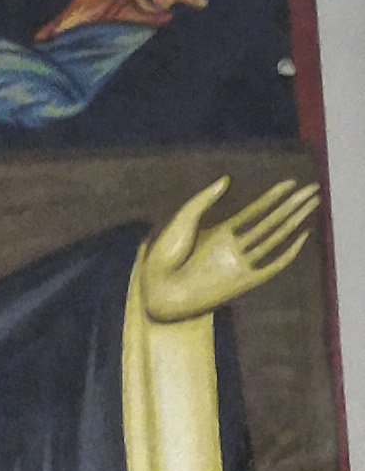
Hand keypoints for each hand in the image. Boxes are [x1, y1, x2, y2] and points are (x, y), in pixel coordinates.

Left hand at [140, 176, 320, 324]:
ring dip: (294, 221)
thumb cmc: (162, 256)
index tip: (290, 183)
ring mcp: (238, 263)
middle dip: (292, 205)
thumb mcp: (182, 220)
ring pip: (275, 238)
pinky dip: (287, 253)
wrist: (156, 290)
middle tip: (314, 189)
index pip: (254, 211)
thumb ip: (203, 200)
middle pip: (270, 222)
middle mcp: (233, 246)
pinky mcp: (241, 282)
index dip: (273, 197)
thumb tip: (226, 180)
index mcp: (220, 231)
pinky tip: (301, 236)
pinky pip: (271, 267)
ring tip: (312, 204)